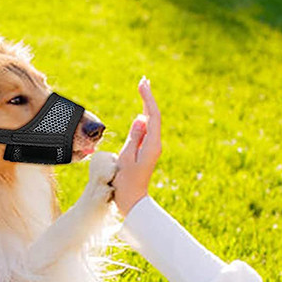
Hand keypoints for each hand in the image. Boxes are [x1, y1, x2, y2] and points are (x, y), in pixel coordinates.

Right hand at [113, 77, 161, 216]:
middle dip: (148, 98)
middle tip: (144, 80)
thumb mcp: (127, 157)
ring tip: (143, 88)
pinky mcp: (146, 152)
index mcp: (152, 145)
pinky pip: (146, 131)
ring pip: (150, 123)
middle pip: (153, 117)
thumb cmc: (126, 182)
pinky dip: (143, 119)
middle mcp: (154, 145)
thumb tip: (140, 118)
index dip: (148, 98)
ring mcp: (151, 148)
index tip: (142, 84)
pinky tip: (142, 111)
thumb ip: (134, 136)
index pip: (152, 116)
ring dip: (146, 106)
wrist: (132, 200)